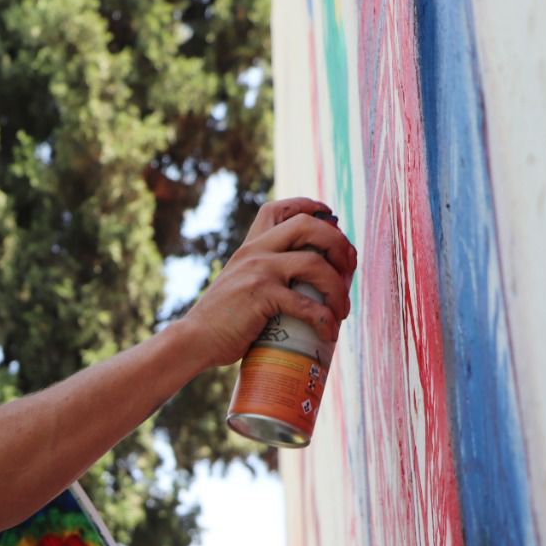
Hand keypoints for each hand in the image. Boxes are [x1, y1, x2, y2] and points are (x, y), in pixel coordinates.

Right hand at [183, 197, 356, 368]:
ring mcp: (258, 271)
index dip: (310, 205)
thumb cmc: (223, 320)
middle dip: (338, 243)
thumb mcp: (240, 284)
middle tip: (349, 268)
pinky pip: (306, 304)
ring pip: (315, 264)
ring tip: (342, 311)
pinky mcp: (261, 296)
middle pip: (308, 226)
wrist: (195, 339)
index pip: (278, 209)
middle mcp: (255, 252)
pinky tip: (328, 332)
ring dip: (338, 288)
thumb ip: (264, 275)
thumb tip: (305, 285)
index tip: (330, 217)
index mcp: (250, 247)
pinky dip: (324, 320)